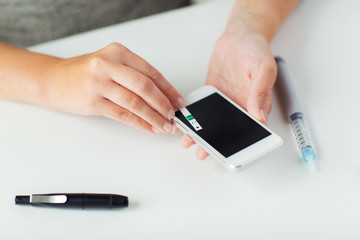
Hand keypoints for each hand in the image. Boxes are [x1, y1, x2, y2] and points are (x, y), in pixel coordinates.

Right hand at [45, 42, 184, 133]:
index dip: (168, 89)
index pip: (151, 72)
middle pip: (145, 86)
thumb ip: (133, 75)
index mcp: (118, 52)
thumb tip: (161, 96)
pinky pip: (122, 115)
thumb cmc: (84, 73)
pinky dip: (139, 123)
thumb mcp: (110, 64)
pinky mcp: (93, 101)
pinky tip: (148, 128)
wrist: (53, 80)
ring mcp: (99, 83)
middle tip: (173, 116)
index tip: (178, 101)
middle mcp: (109, 64)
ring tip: (164, 126)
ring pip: (135, 102)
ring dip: (153, 117)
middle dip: (163, 104)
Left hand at [180, 29, 276, 159]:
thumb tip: (258, 115)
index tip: (228, 154)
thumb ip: (261, 91)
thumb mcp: (264, 68)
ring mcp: (225, 102)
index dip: (239, 144)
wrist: (239, 36)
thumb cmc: (256, 50)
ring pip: (213, 123)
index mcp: (256, 105)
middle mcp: (240, 106)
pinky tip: (184, 122)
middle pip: (227, 131)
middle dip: (214, 144)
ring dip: (201, 134)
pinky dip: (194, 117)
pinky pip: (202, 108)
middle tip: (202, 152)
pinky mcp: (212, 94)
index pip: (249, 130)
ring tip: (188, 141)